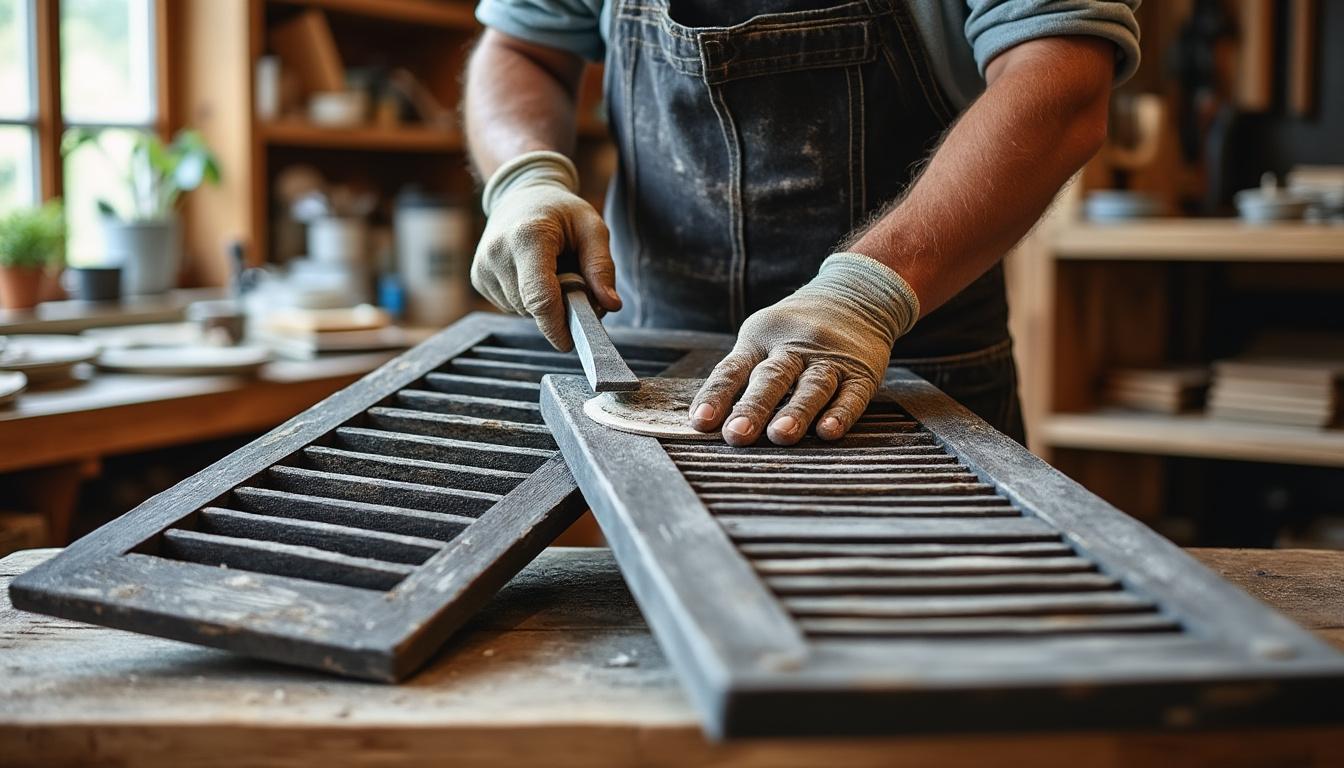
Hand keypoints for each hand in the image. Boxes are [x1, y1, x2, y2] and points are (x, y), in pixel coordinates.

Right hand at [472, 150, 620, 350]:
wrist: (520, 197)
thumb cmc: (561, 212)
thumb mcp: (592, 227)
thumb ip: (602, 266)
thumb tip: (610, 306)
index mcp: (528, 236)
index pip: (540, 297)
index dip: (557, 326)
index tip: (571, 342)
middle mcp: (498, 253)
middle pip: (534, 308)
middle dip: (560, 308)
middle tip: (574, 282)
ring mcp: (483, 268)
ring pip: (523, 311)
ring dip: (545, 304)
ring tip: (552, 272)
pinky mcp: (479, 279)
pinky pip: (512, 306)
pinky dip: (529, 300)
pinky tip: (532, 275)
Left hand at [689, 253, 919, 445]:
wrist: (855, 293)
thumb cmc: (795, 328)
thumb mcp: (762, 336)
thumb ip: (739, 376)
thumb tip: (707, 422)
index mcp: (761, 338)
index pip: (733, 369)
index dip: (716, 395)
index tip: (701, 421)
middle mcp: (794, 346)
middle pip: (772, 377)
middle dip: (753, 406)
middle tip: (737, 434)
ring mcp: (830, 359)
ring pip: (812, 386)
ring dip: (796, 411)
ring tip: (780, 434)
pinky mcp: (861, 373)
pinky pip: (852, 395)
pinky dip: (841, 414)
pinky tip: (829, 431)